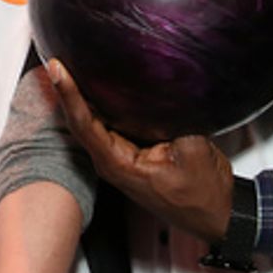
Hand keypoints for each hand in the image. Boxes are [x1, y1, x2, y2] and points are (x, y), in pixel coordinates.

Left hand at [49, 59, 232, 242]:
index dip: (68, 94)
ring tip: (71, 63)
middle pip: (79, 119)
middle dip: (66, 89)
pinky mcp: (129, 153)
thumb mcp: (192, 150)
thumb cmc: (203, 194)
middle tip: (57, 56)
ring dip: (81, 94)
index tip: (57, 68)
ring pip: (91, 120)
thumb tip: (164, 84)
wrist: (215, 215)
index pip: (83, 123)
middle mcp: (111, 161)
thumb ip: (172, 118)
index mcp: (118, 164)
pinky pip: (108, 123)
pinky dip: (101, 102)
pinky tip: (102, 83)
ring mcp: (118, 158)